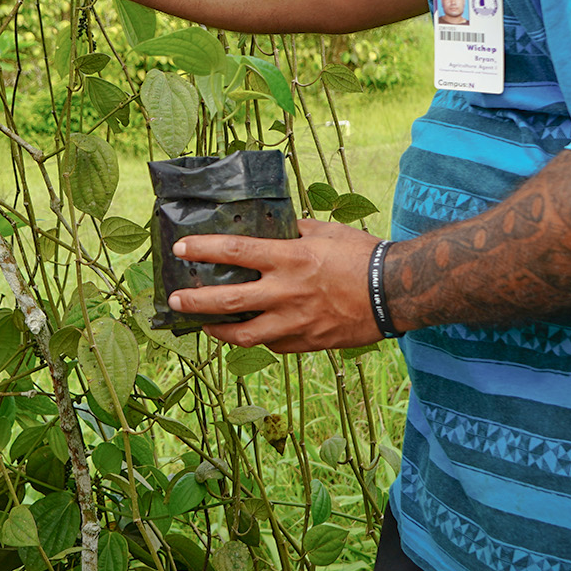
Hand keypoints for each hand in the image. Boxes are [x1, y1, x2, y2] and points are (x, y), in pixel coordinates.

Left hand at [168, 219, 383, 352]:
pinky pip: (273, 345)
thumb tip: (270, 226)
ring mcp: (296, 323)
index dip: (203, 250)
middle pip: (228, 301)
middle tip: (174, 300)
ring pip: (244, 335)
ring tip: (204, 325)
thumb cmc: (362, 255)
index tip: (180, 249)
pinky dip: (258, 338)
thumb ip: (293, 230)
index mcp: (290, 259)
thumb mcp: (325, 231)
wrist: (395, 292)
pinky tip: (251, 331)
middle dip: (194, 301)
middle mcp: (287, 293)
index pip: (235, 252)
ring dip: (218, 331)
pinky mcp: (307, 343)